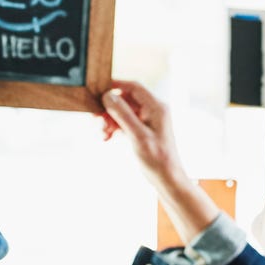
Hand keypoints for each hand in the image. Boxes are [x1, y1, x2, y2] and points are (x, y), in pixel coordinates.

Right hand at [101, 79, 218, 240]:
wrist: (167, 179)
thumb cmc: (157, 159)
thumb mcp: (138, 136)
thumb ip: (123, 114)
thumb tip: (108, 96)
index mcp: (156, 107)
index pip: (133, 87)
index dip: (115, 85)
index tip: (98, 90)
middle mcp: (152, 111)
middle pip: (125, 100)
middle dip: (109, 109)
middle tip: (96, 119)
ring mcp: (147, 121)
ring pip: (122, 112)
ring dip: (109, 120)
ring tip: (101, 133)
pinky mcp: (142, 131)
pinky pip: (124, 123)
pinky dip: (113, 129)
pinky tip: (105, 138)